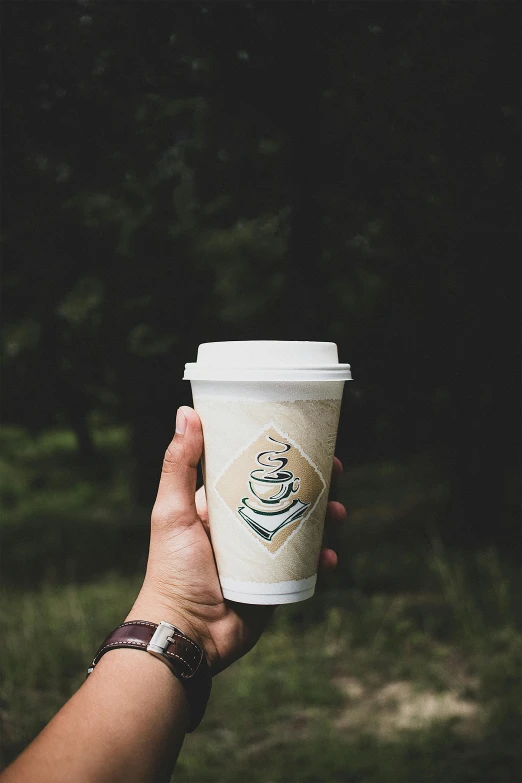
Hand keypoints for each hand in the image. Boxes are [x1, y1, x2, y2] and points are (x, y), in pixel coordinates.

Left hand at [127, 406, 346, 674]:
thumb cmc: (172, 570)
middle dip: (313, 484)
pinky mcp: (275, 583)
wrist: (187, 634)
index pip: (253, 470)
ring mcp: (261, 555)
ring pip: (302, 528)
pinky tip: (330, 557)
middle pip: (286, 496)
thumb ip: (178, 466)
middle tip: (335, 473)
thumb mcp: (172, 512)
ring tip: (339, 514)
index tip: (304, 439)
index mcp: (218, 506)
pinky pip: (305, 566)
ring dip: (326, 518)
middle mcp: (242, 526)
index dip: (279, 455)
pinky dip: (322, 559)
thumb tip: (187, 412)